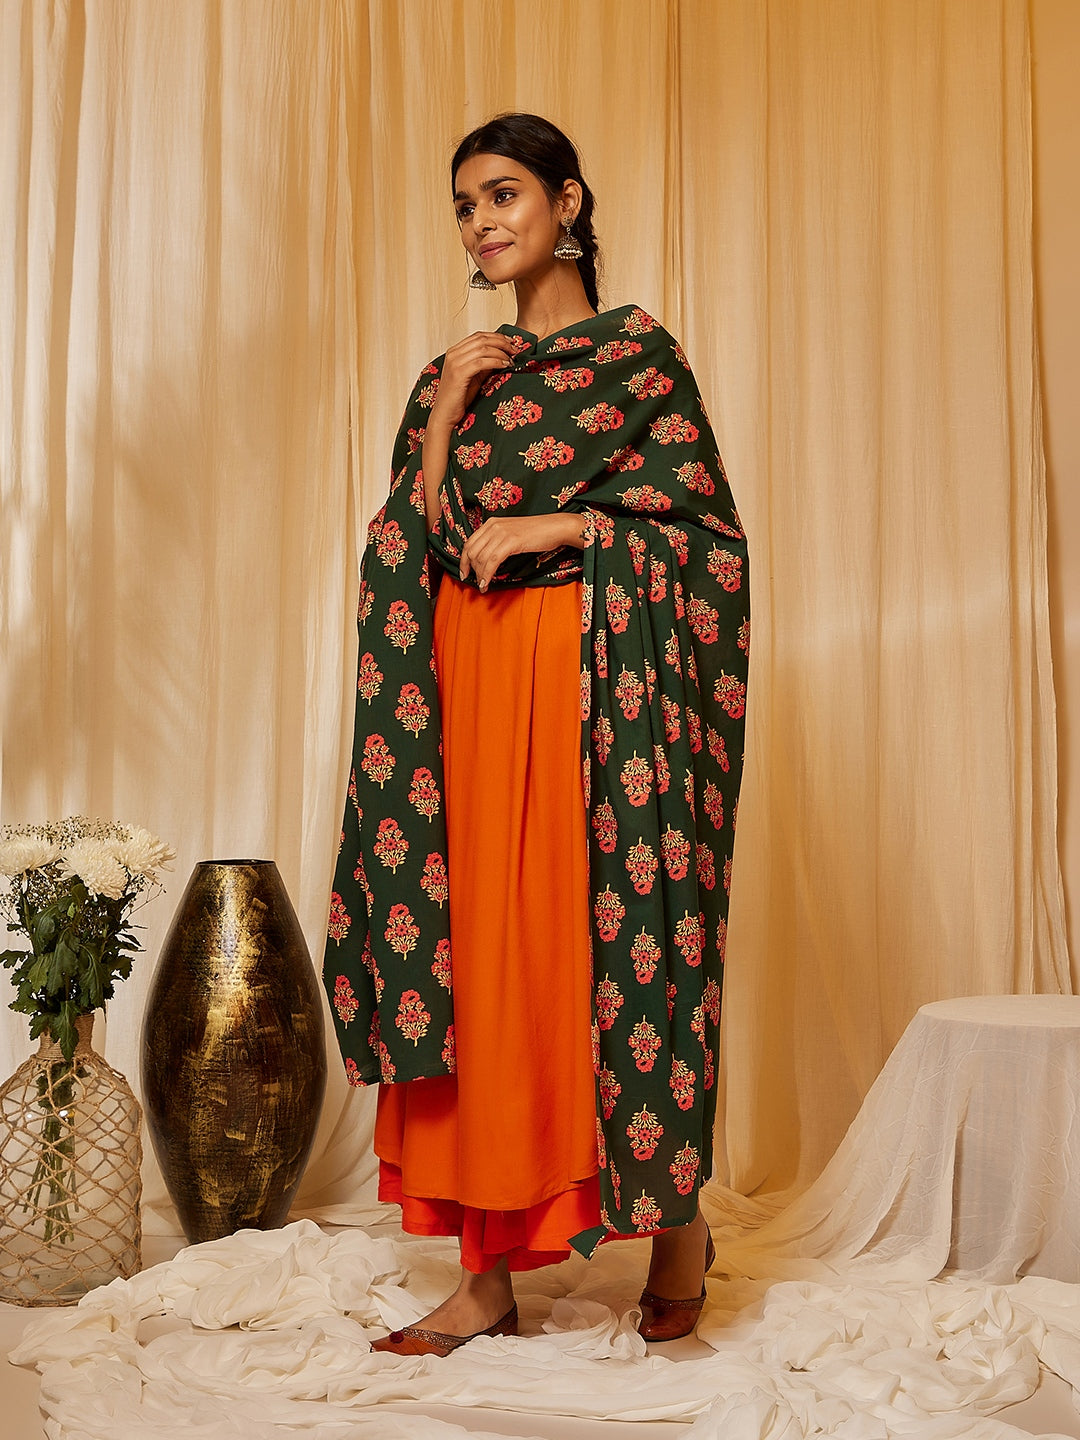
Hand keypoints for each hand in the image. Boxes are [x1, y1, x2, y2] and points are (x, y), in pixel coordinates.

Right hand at [431, 331, 517, 429]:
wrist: (445, 414)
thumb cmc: (459, 397)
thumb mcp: (475, 376)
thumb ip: (485, 364)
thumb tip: (503, 355)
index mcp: (455, 351)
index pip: (478, 336)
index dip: (497, 337)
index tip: (511, 342)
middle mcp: (453, 354)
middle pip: (482, 339)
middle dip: (502, 343)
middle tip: (514, 350)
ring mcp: (455, 363)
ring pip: (483, 349)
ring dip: (501, 352)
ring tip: (511, 360)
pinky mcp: (459, 373)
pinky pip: (481, 362)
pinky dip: (496, 362)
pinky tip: (504, 366)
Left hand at [459, 513, 585, 590]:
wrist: (555, 527)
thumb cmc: (537, 533)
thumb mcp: (511, 534)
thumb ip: (497, 542)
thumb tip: (486, 560)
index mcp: (491, 523)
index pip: (469, 542)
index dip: (463, 560)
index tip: (464, 573)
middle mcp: (493, 526)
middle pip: (472, 551)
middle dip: (470, 570)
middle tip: (474, 582)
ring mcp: (502, 533)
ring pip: (481, 558)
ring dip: (480, 575)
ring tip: (483, 586)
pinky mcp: (511, 541)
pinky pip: (492, 561)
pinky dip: (487, 574)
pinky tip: (488, 583)